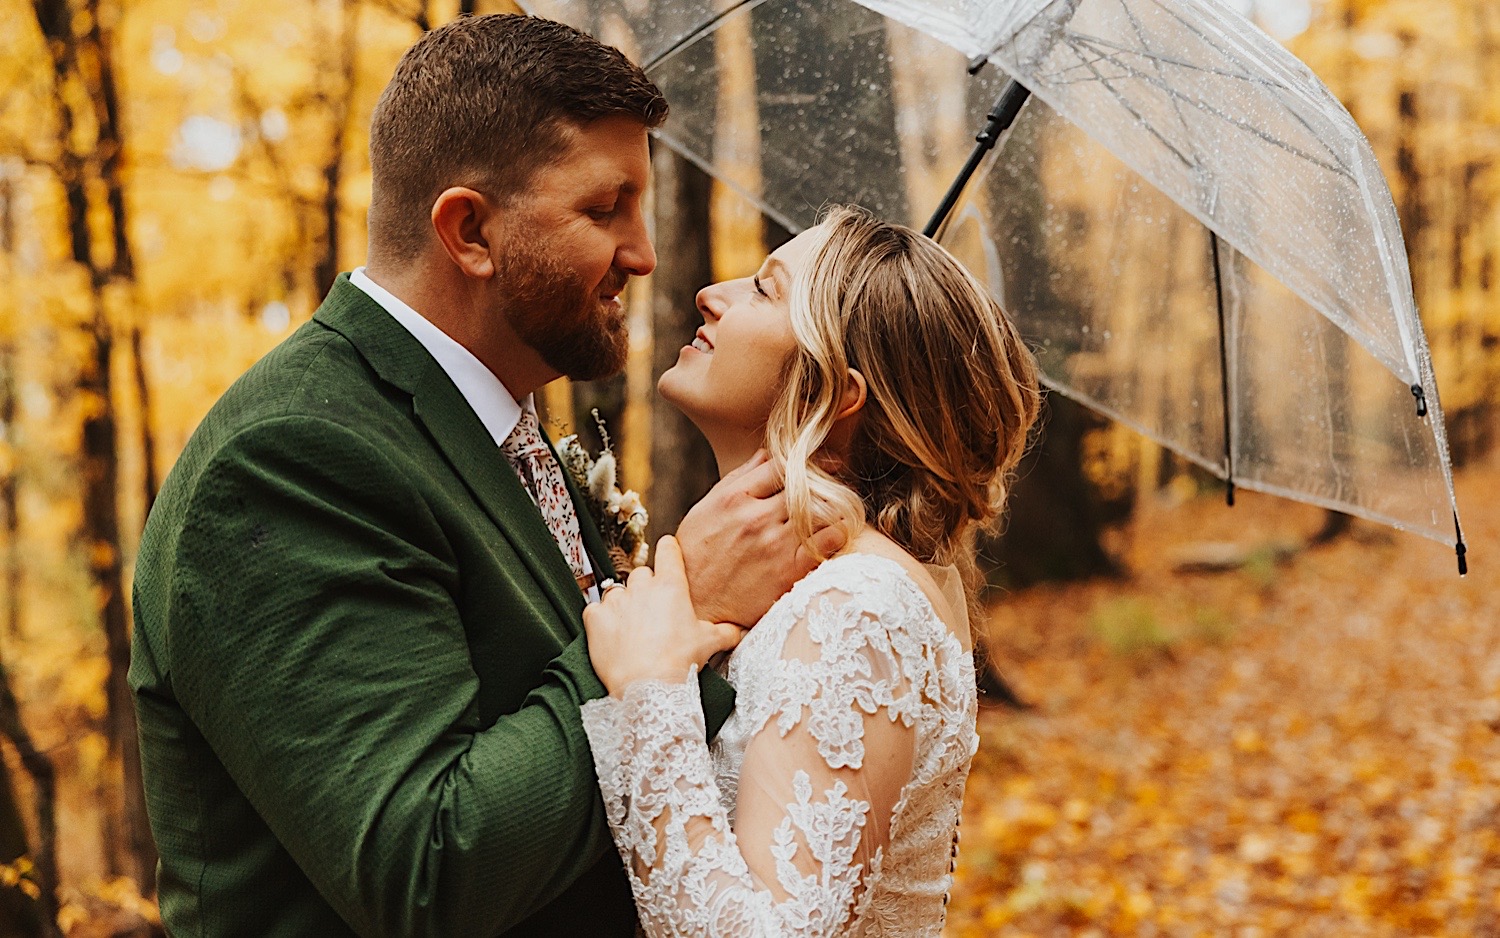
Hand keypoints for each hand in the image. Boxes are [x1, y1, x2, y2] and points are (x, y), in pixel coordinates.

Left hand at [583, 535, 745, 696]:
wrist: (647, 685)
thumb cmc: (679, 661)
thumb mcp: (709, 643)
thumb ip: (726, 632)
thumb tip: (739, 631)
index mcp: (671, 585)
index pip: (668, 550)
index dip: (668, 549)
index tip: (668, 550)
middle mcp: (642, 586)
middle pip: (641, 573)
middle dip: (646, 588)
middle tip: (653, 612)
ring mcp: (616, 601)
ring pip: (617, 591)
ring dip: (623, 605)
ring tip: (631, 628)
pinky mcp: (595, 617)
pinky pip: (595, 610)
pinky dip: (600, 620)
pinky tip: (611, 635)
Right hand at [675, 451, 847, 626]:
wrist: (695, 606)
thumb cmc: (697, 556)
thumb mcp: (706, 509)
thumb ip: (738, 479)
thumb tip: (767, 454)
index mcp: (734, 497)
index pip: (782, 464)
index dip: (808, 460)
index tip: (824, 463)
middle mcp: (756, 517)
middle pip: (807, 484)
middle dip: (826, 481)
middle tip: (838, 485)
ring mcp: (775, 543)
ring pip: (824, 508)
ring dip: (837, 505)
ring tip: (838, 509)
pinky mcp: (790, 570)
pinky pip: (831, 540)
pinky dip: (840, 531)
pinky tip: (836, 533)